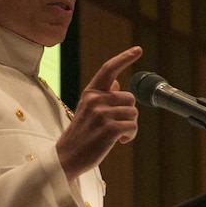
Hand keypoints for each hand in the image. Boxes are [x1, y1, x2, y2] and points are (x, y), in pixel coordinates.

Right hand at [56, 46, 141, 181]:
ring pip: (133, 113)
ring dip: (130, 126)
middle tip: (119, 125)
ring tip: (118, 136)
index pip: (108, 69)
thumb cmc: (80, 135)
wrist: (67, 157)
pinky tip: (120, 142)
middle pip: (130, 98)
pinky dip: (130, 135)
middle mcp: (95, 100)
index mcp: (90, 93)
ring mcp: (102, 114)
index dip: (125, 58)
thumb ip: (102, 96)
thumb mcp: (86, 110)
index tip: (138, 49)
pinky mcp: (109, 129)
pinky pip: (132, 126)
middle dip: (129, 112)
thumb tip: (117, 83)